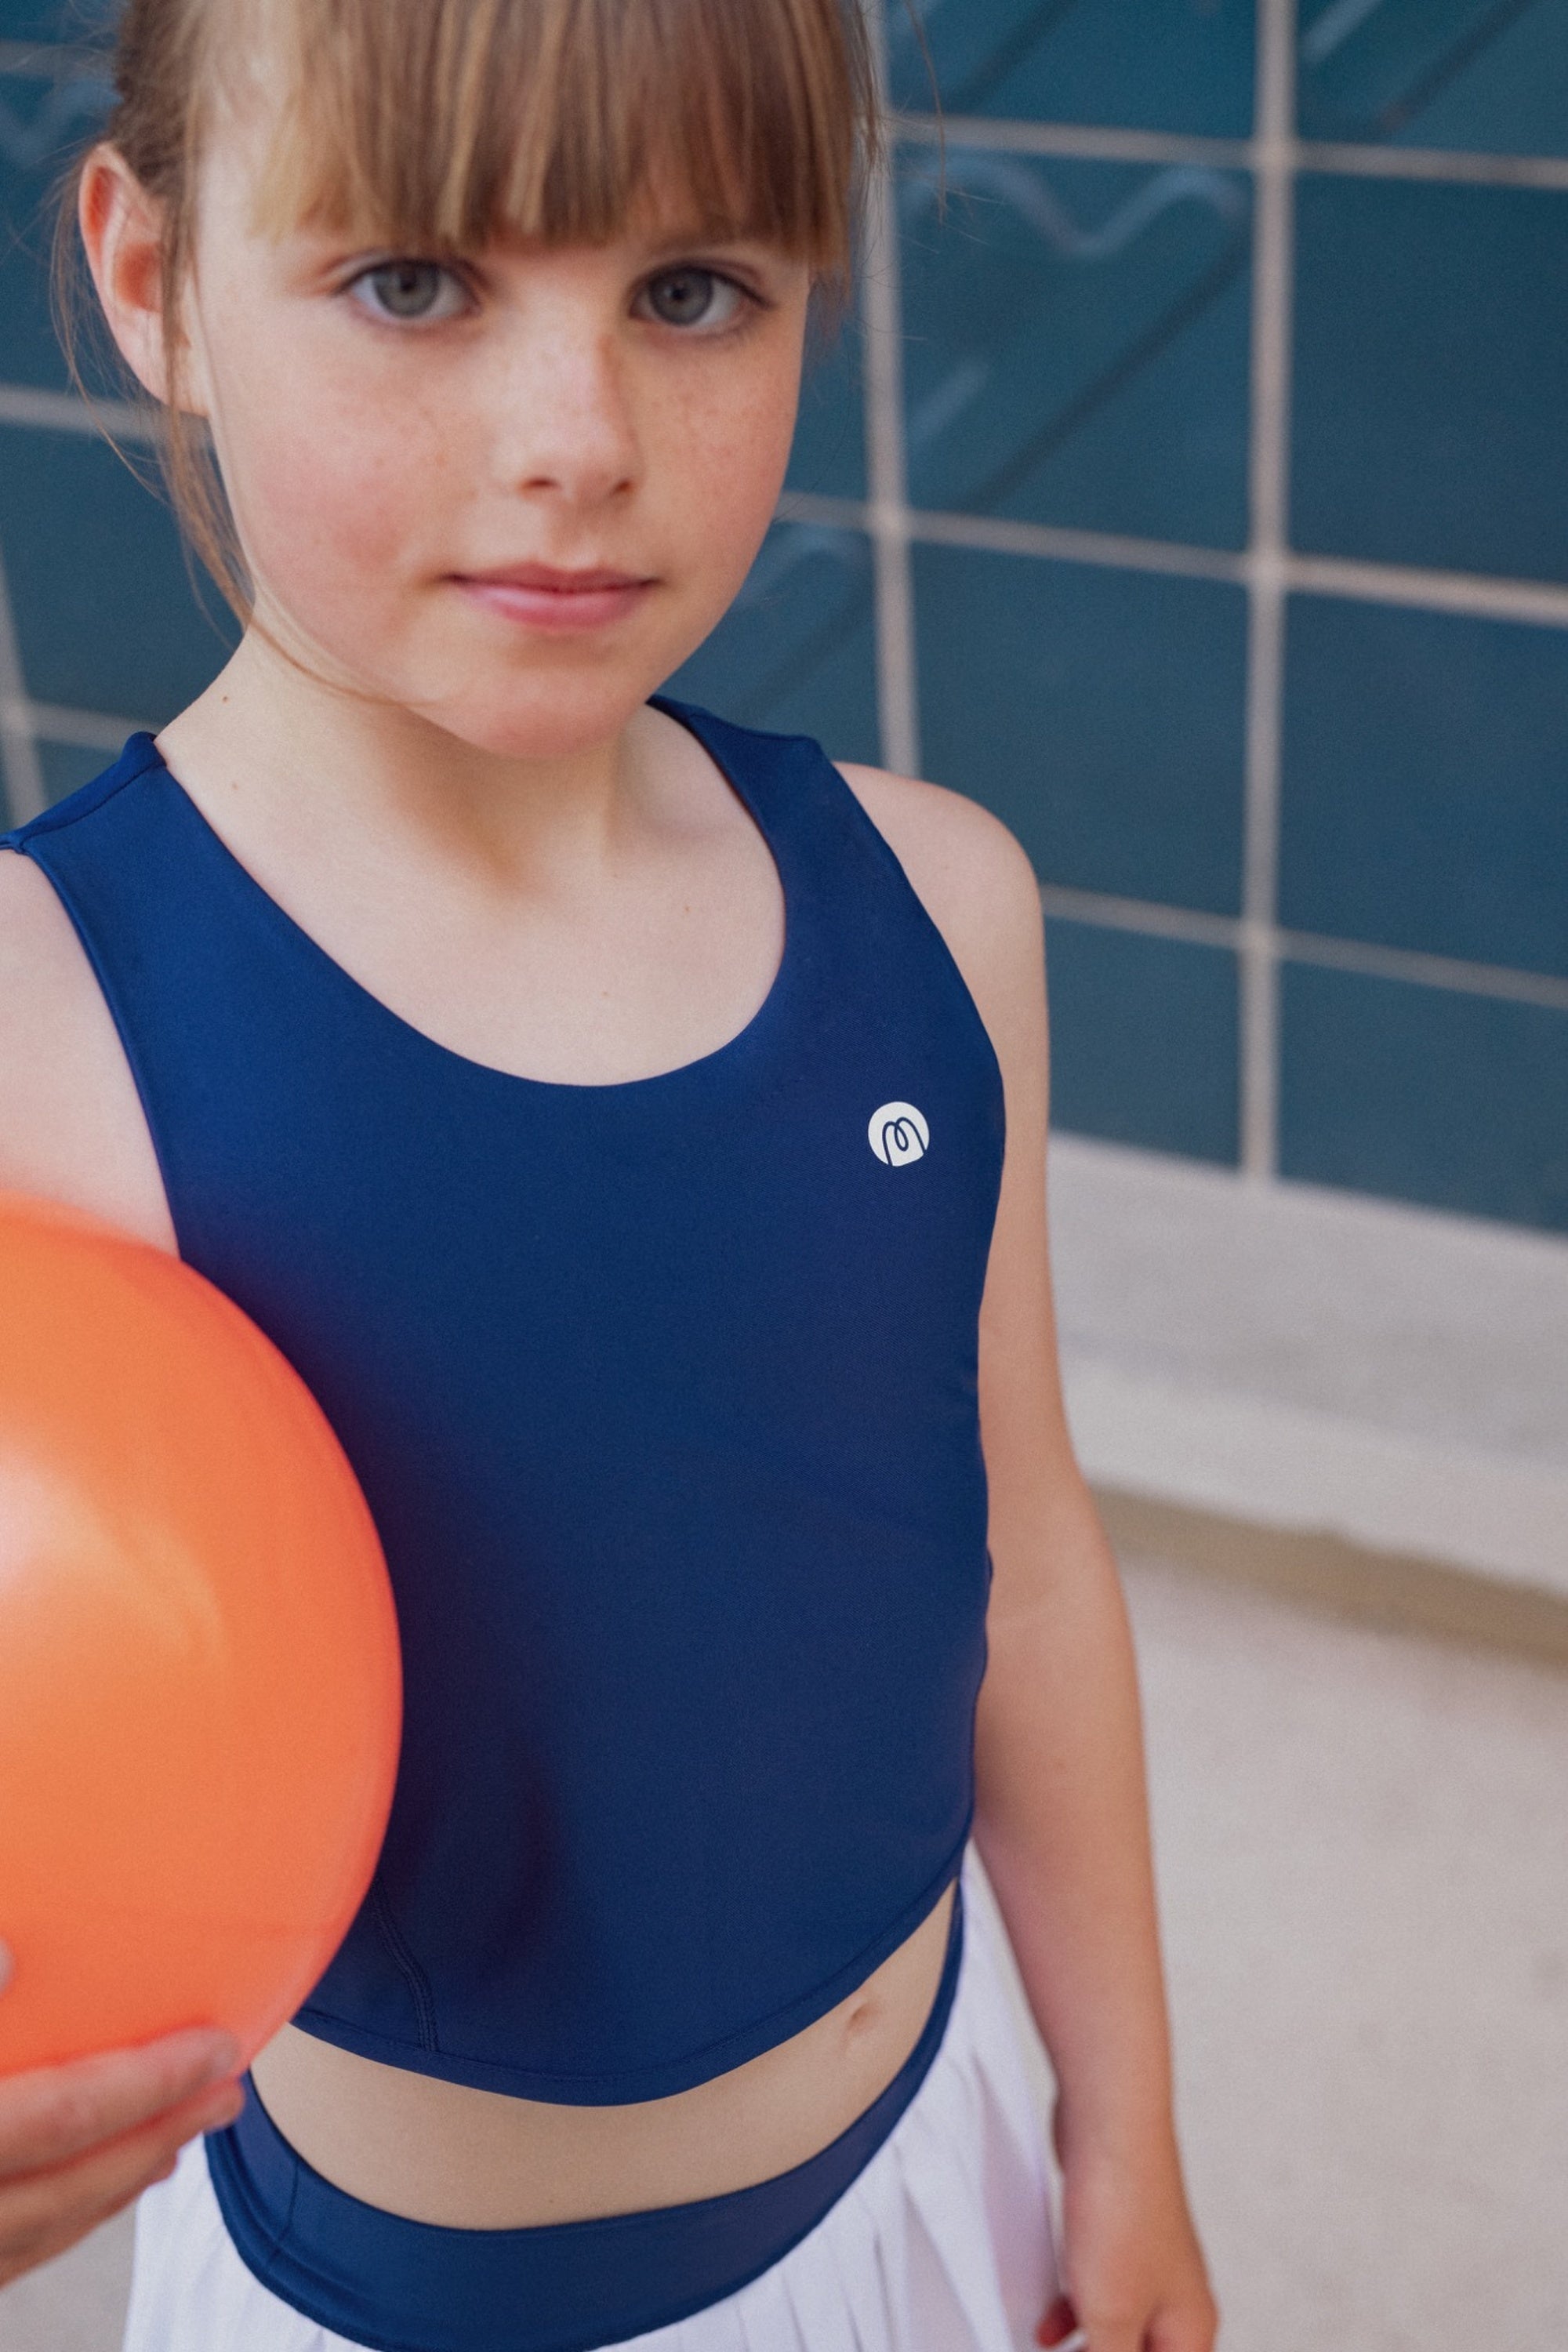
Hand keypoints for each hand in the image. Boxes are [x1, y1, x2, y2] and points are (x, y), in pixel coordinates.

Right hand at [0, 1940, 243, 2289]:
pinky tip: (101, 2183)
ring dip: (121, 2180)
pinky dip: (69, 2215)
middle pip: (72, 2185)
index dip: (148, 2084)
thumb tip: (11, 1955)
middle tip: (229, 2095)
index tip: (217, 2046)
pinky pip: (16, 2252)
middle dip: (161, 2135)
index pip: (64, 2118)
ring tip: (182, 2135)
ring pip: (45, 2230)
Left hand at [1049, 2103, 1218, 2351]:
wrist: (1108, 2121)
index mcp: (1190, 2330)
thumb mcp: (1109, 2317)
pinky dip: (1074, 2316)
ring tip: (1044, 2351)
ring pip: (1117, 2331)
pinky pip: (1097, 2294)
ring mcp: (1147, 2265)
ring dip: (1087, 2350)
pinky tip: (1044, 2329)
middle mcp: (1177, 2300)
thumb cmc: (1121, 2211)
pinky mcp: (1116, 2237)